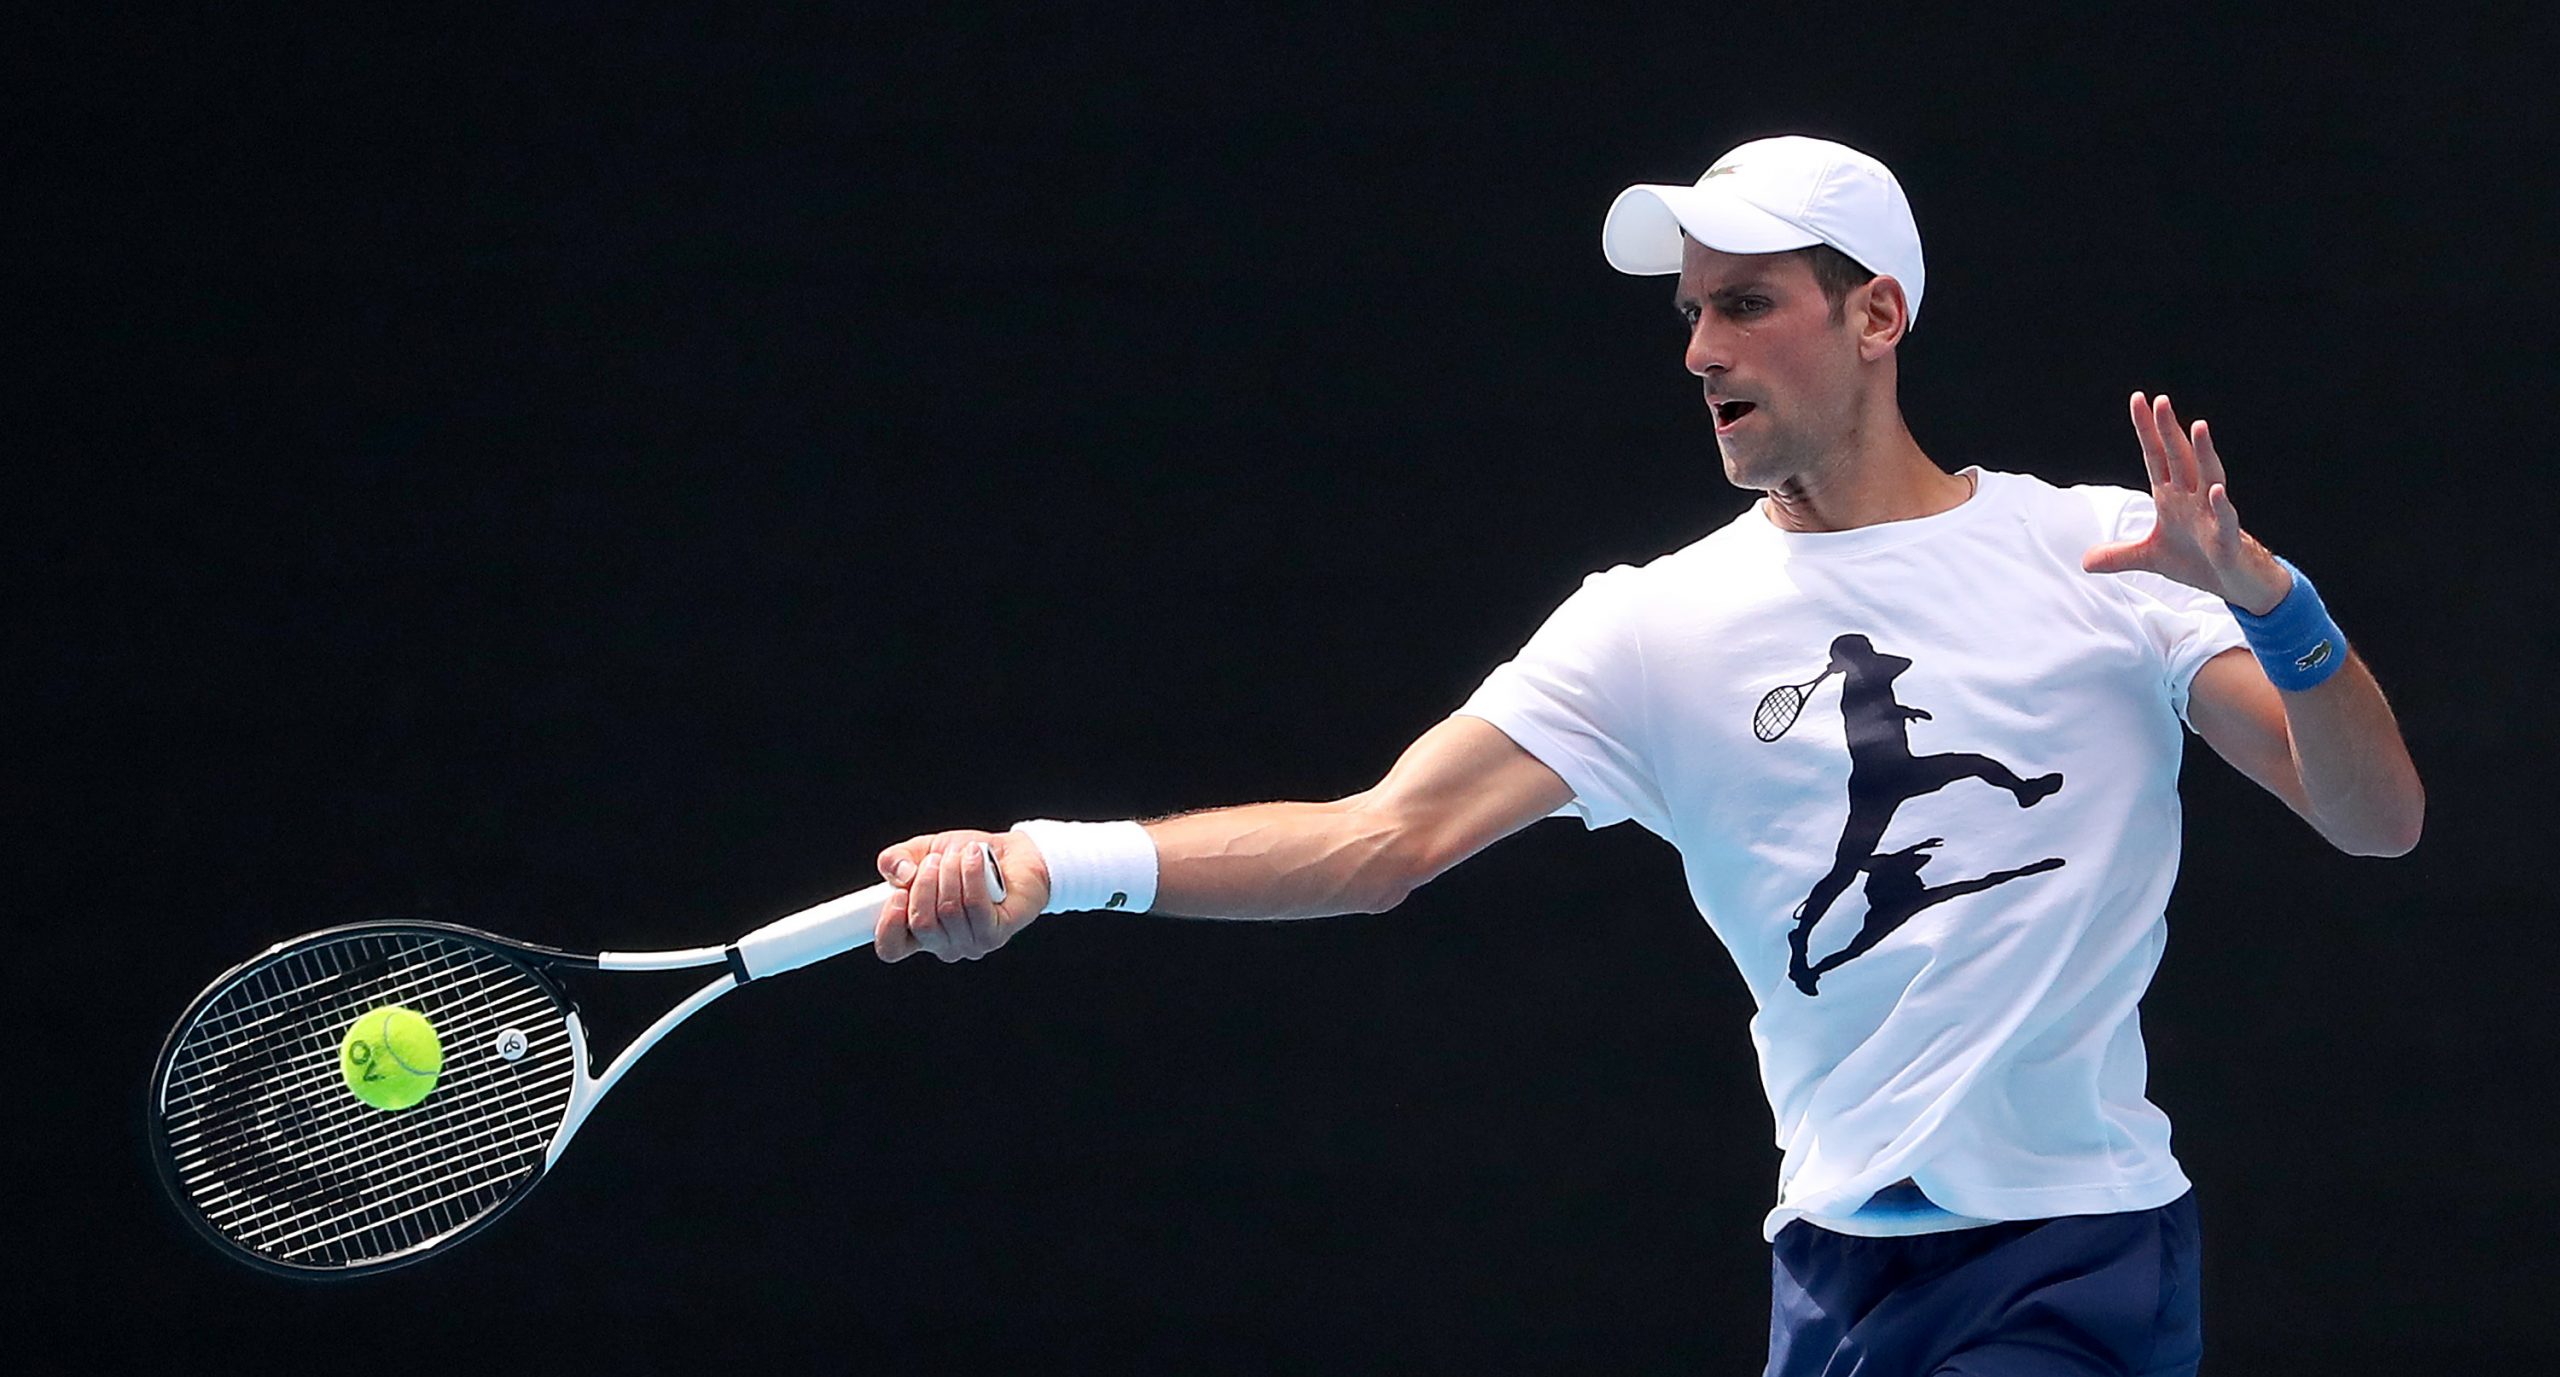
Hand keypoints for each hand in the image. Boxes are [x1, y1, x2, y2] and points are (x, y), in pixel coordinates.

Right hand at [872, 829, 1052, 961]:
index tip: (896, 894)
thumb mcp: (924, 851)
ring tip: (960, 855)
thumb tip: (900, 875)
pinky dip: (971, 874)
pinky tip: (975, 857)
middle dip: (925, 883)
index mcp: (918, 931)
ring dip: (951, 872)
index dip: (887, 925)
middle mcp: (943, 944)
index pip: (890, 948)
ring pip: (949, 910)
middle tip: (935, 861)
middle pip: (922, 924)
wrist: (1015, 855)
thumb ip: (896, 860)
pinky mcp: (995, 934)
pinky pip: (975, 905)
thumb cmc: (968, 859)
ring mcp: (970, 943)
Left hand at [2081, 392, 2290, 613]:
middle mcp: (2193, 498)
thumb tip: (2086, 561)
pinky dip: (2221, 506)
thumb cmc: (2199, 561)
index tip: (2138, 399)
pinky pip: (2225, 520)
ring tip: (2198, 426)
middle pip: (2180, 458)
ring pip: (2210, 476)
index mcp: (2173, 497)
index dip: (2147, 430)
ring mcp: (2212, 516)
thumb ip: (2119, 555)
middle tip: (2161, 400)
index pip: (2157, 456)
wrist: (2234, 586)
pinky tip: (2216, 491)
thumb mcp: (2151, 558)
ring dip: (2204, 452)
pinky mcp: (2227, 539)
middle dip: (2169, 431)